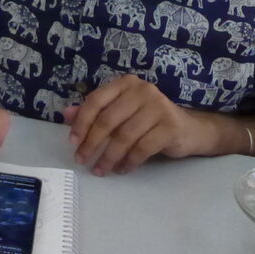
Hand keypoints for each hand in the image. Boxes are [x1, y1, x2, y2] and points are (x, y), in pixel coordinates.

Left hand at [61, 74, 207, 175]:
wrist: (189, 130)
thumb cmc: (148, 120)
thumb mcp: (120, 113)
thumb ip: (94, 112)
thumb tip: (65, 114)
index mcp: (125, 84)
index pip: (96, 101)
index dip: (81, 122)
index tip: (73, 142)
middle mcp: (142, 90)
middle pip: (108, 120)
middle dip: (92, 143)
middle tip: (82, 160)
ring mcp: (158, 107)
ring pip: (124, 136)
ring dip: (109, 157)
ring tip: (101, 170)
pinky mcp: (170, 126)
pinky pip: (142, 148)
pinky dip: (129, 161)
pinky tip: (122, 169)